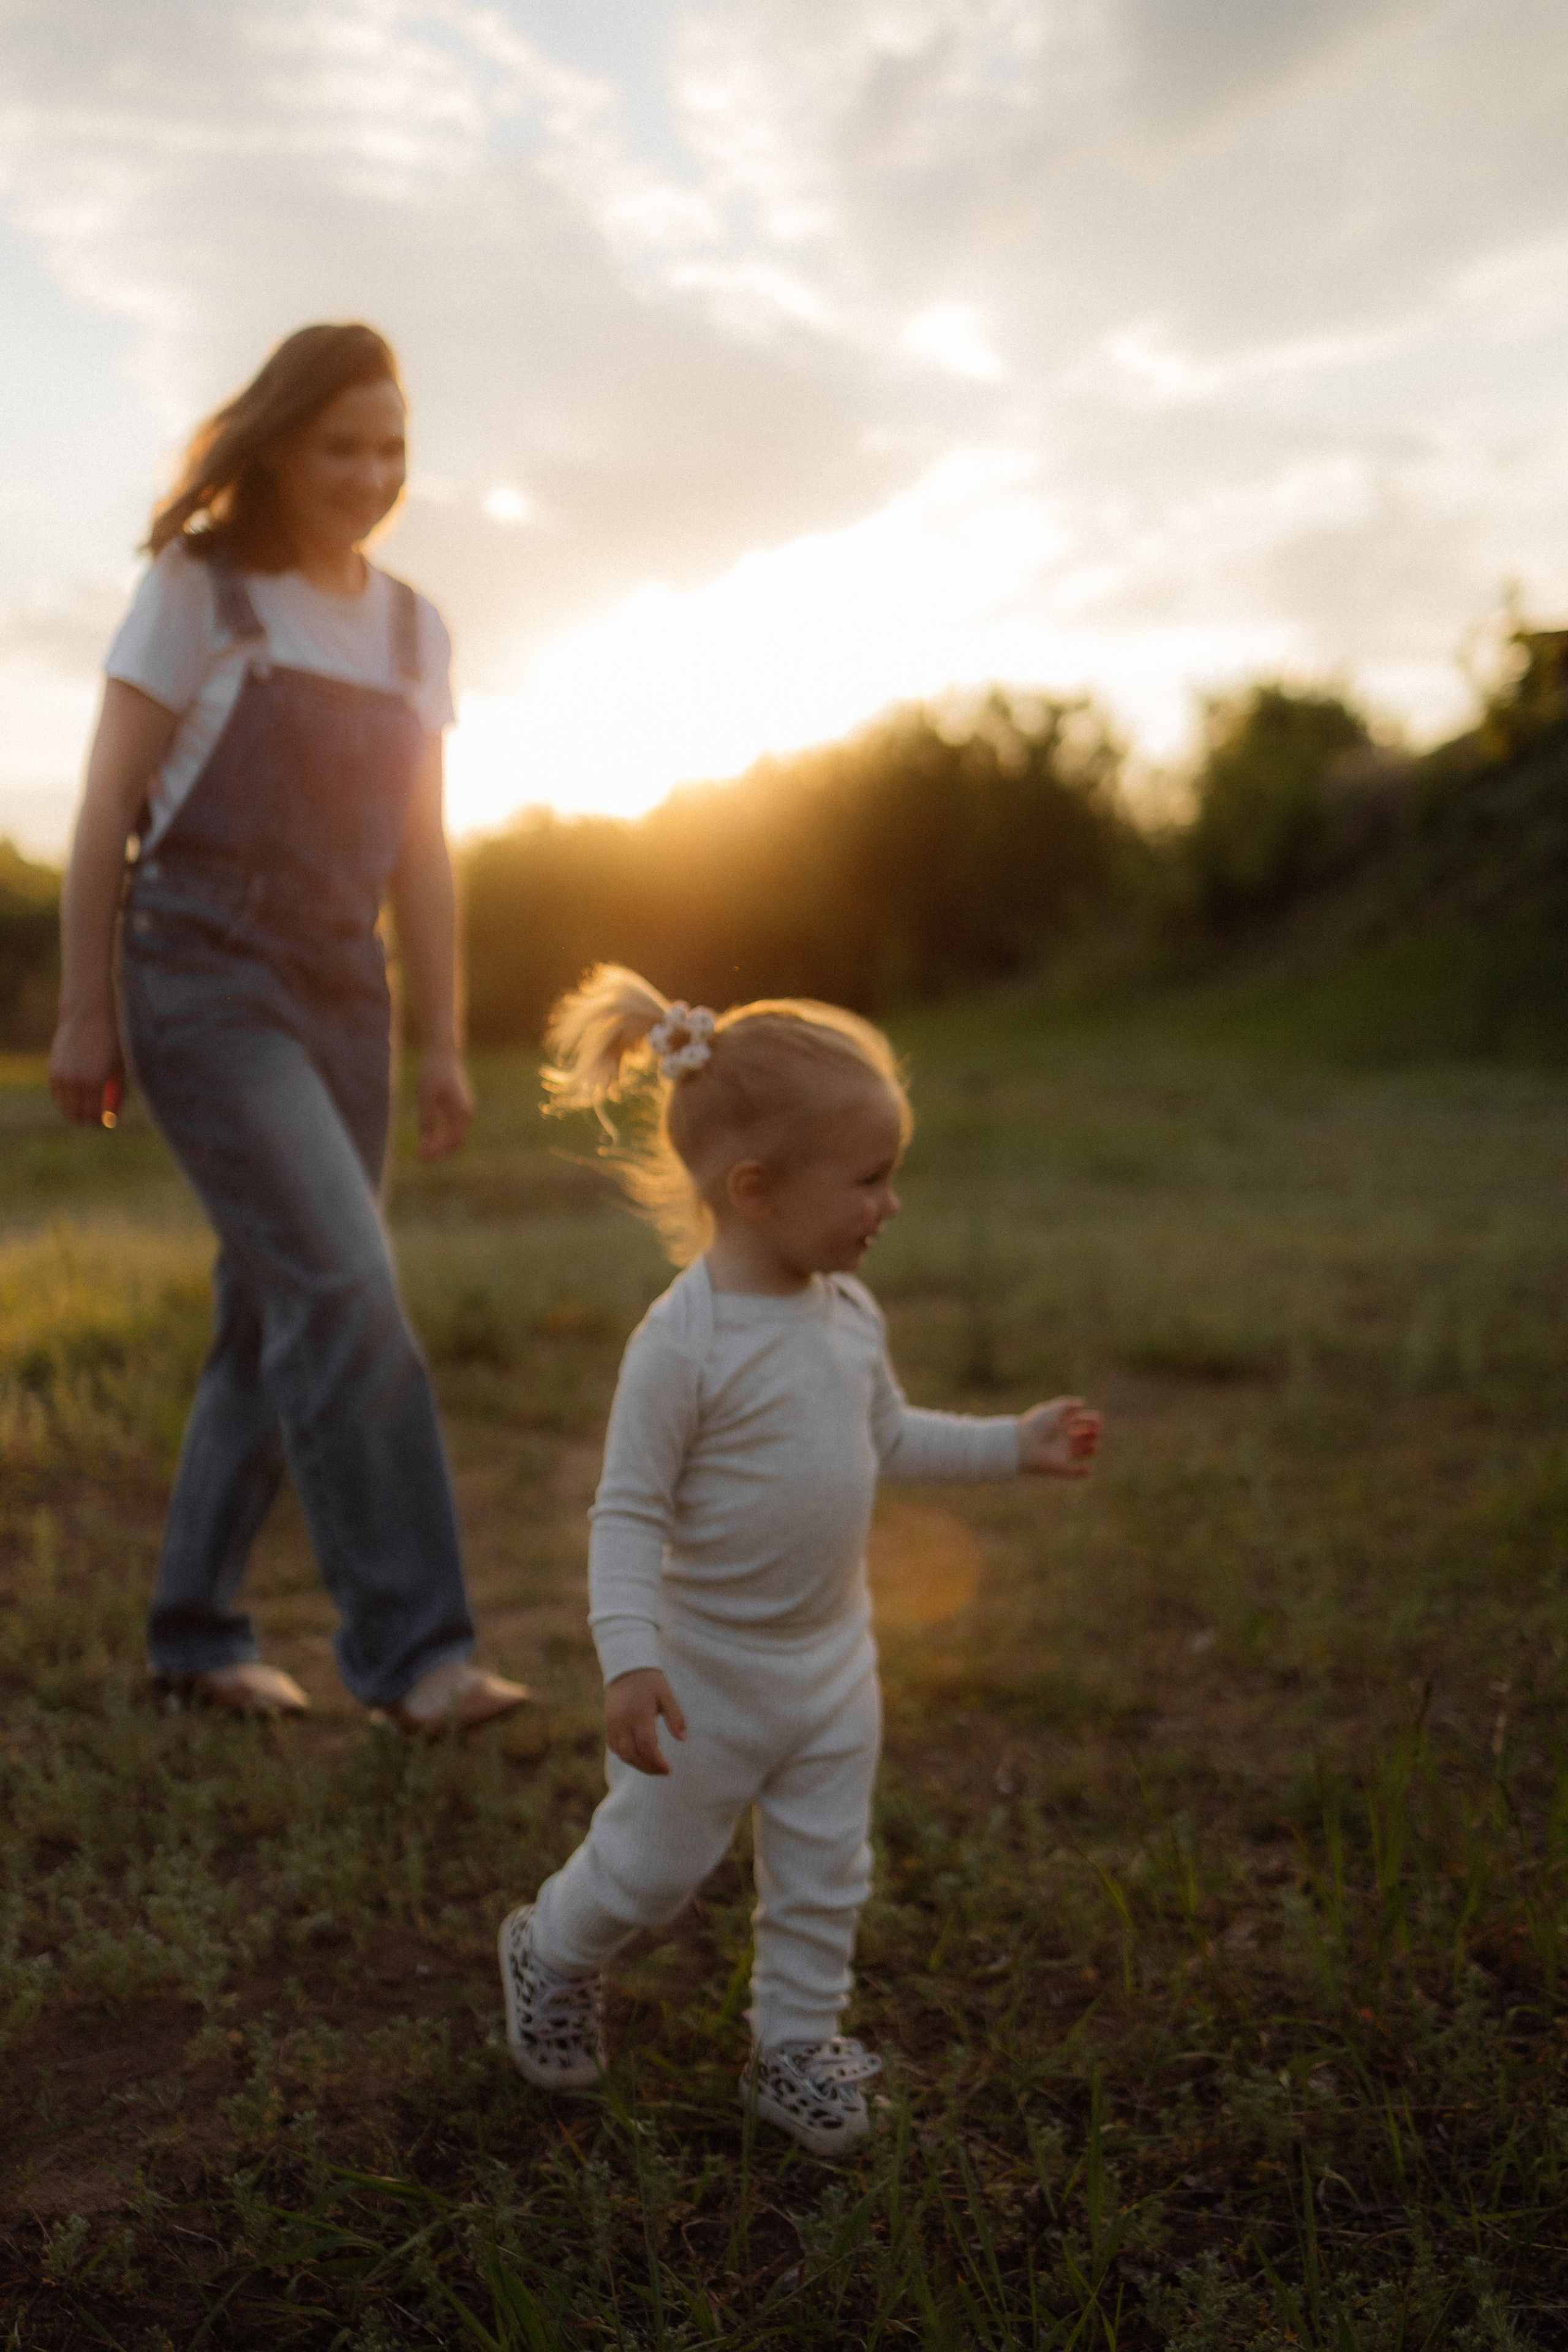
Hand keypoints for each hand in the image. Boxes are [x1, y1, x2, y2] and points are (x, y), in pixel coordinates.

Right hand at [49, 1008, 124, 1126]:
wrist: (89, 1015)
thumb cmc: (113, 1041)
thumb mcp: (120, 1069)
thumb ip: (117, 1094)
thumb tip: (113, 1118)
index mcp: (95, 1082)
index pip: (94, 1116)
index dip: (101, 1124)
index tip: (107, 1124)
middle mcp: (75, 1080)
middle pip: (77, 1116)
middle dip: (88, 1120)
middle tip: (98, 1118)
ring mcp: (61, 1075)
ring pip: (64, 1108)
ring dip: (76, 1112)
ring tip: (89, 1107)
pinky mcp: (53, 1069)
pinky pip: (56, 1095)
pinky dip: (65, 1100)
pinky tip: (77, 1096)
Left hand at [416, 1048, 474, 1160]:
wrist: (443, 1051)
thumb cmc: (433, 1072)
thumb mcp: (425, 1098)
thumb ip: (427, 1121)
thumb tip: (426, 1143)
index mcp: (462, 1113)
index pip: (452, 1142)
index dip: (436, 1153)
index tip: (419, 1157)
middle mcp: (467, 1113)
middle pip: (455, 1142)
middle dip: (439, 1152)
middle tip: (420, 1158)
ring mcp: (465, 1109)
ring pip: (455, 1136)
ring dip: (440, 1145)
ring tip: (422, 1150)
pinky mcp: (460, 1104)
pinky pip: (453, 1127)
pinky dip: (443, 1135)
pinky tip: (428, 1137)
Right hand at [604, 1667, 687, 1776]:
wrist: (626, 1666)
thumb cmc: (650, 1680)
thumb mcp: (666, 1695)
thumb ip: (676, 1717)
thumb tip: (683, 1739)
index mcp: (639, 1714)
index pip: (647, 1746)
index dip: (657, 1761)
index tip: (668, 1769)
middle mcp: (623, 1722)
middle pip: (632, 1754)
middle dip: (647, 1767)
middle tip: (662, 1771)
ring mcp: (613, 1723)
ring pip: (621, 1753)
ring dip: (636, 1763)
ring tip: (652, 1766)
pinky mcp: (608, 1723)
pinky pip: (613, 1746)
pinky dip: (625, 1755)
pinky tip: (638, 1756)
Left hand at [1017, 1397, 1100, 1477]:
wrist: (1023, 1446)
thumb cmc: (1037, 1426)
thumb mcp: (1053, 1410)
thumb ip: (1068, 1404)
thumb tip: (1082, 1403)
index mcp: (1059, 1423)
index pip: (1078, 1420)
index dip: (1090, 1419)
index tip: (1099, 1420)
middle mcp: (1060, 1438)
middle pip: (1081, 1435)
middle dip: (1092, 1433)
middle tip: (1096, 1432)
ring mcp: (1059, 1453)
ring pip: (1079, 1451)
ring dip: (1090, 1449)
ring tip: (1095, 1446)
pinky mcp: (1058, 1467)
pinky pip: (1071, 1473)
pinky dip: (1080, 1473)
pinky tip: (1088, 1469)